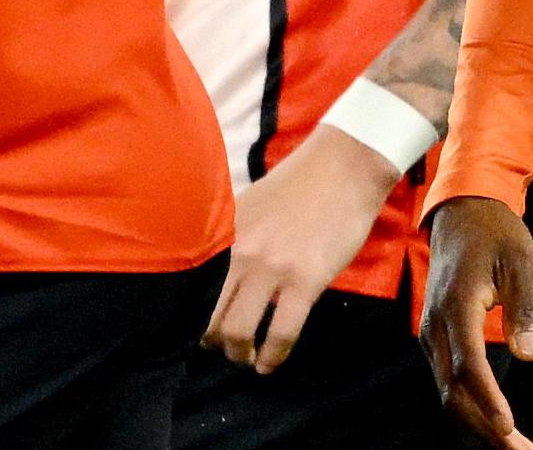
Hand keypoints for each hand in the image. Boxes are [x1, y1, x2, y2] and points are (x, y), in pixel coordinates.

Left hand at [204, 124, 403, 371]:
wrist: (344, 167)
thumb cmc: (299, 185)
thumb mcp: (248, 207)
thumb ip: (230, 240)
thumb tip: (215, 275)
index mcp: (222, 235)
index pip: (190, 290)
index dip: (188, 318)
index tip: (196, 329)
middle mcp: (237, 253)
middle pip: (208, 317)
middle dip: (212, 342)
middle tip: (224, 348)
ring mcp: (270, 268)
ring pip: (238, 332)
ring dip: (240, 354)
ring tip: (248, 358)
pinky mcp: (304, 280)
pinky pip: (280, 332)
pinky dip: (273, 357)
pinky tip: (270, 365)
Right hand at [421, 196, 532, 449]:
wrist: (462, 211)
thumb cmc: (495, 233)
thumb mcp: (520, 263)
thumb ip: (523, 310)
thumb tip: (530, 355)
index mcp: (456, 306)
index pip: (468, 365)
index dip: (488, 400)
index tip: (509, 428)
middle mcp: (435, 326)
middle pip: (453, 391)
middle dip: (486, 427)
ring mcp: (431, 333)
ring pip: (447, 392)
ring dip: (478, 422)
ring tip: (514, 445)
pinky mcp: (436, 337)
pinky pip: (447, 380)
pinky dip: (470, 406)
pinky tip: (494, 420)